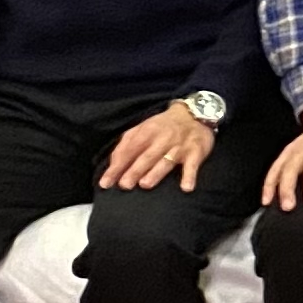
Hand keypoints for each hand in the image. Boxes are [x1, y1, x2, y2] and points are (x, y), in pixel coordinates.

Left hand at [101, 103, 221, 192]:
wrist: (194, 114)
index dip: (117, 166)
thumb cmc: (163, 126)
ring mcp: (180, 146)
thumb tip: (113, 163)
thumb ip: (127, 144)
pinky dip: (190, 176)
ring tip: (145, 184)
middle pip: (147, 156)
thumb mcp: (142, 129)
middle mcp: (163, 139)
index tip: (106, 182)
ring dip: (156, 172)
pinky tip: (186, 188)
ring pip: (166, 161)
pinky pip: (192, 165)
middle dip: (135, 170)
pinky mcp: (196, 152)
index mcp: (147, 132)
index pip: (129, 150)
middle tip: (124, 185)